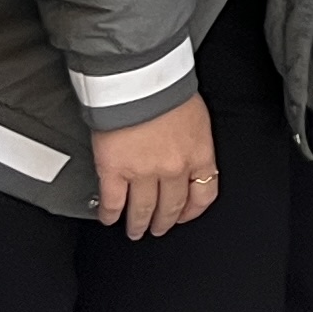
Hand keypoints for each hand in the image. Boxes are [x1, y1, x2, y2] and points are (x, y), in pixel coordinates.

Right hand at [89, 94, 217, 238]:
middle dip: (165, 222)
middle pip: (172, 206)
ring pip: (143, 209)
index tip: (185, 216)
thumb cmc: (168, 90)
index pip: (204, 194)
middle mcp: (174, 169)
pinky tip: (108, 219)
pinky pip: (113, 201)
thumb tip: (187, 152)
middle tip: (158, 229)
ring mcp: (144, 172)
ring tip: (135, 231)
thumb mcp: (196, 118)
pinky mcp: (115, 170)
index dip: (194, 211)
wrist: (140, 80)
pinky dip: (110, 214)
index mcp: (199, 155)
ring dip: (139, 224)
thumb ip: (194, 142)